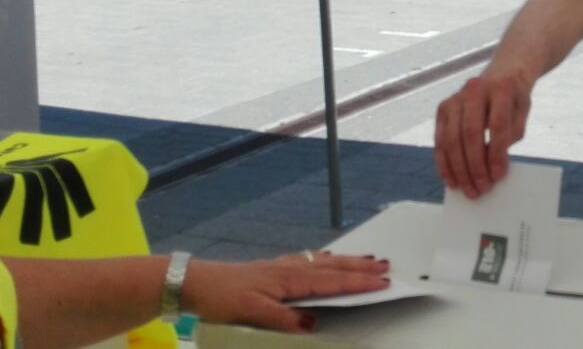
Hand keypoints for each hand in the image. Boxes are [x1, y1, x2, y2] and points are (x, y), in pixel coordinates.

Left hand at [181, 251, 389, 332]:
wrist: (196, 282)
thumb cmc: (221, 295)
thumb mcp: (252, 312)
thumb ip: (284, 319)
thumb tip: (312, 323)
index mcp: (290, 277)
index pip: (333, 280)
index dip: (360, 282)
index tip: (383, 282)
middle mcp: (290, 268)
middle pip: (334, 266)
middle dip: (362, 266)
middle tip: (386, 266)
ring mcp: (282, 266)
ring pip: (324, 261)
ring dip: (348, 261)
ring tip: (368, 259)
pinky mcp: (274, 269)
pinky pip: (309, 260)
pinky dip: (326, 259)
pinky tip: (327, 259)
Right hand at [434, 69, 533, 197]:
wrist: (502, 74)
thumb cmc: (513, 99)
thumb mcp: (522, 112)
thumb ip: (511, 135)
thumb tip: (494, 166)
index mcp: (500, 88)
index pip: (497, 125)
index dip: (496, 153)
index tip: (498, 176)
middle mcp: (474, 90)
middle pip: (470, 133)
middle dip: (475, 165)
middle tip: (482, 189)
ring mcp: (455, 99)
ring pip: (452, 139)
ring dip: (459, 169)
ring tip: (469, 190)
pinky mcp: (443, 109)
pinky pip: (440, 140)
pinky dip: (444, 163)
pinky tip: (452, 180)